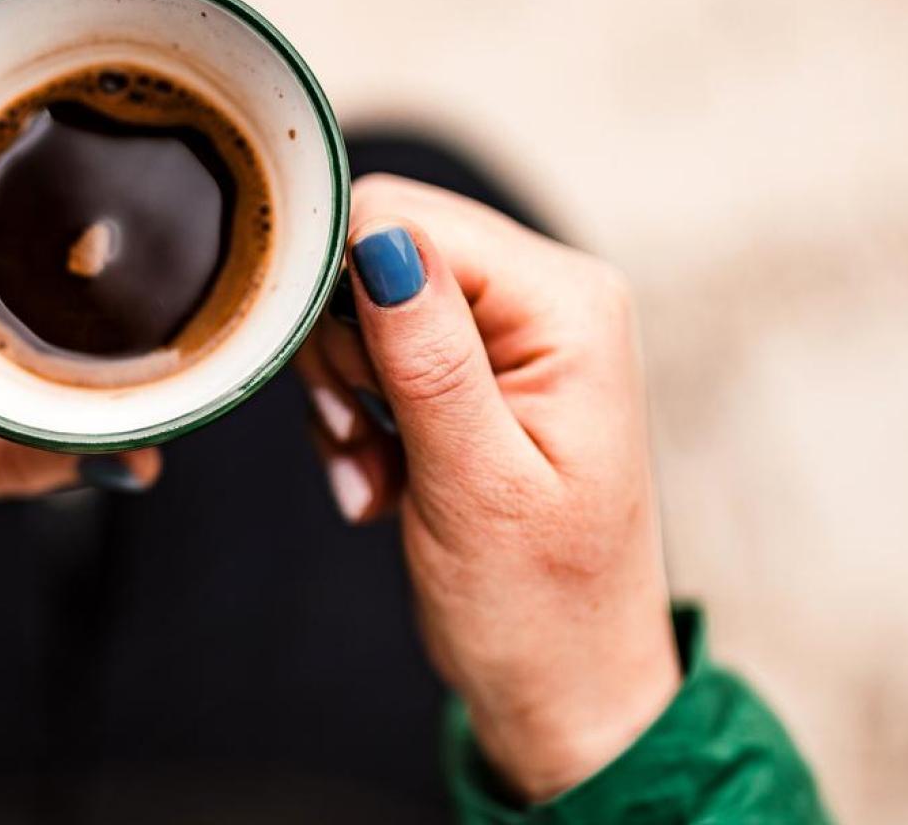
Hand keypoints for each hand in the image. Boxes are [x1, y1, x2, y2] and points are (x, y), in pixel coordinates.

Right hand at [297, 175, 678, 801]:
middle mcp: (549, 294)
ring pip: (366, 300)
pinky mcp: (484, 365)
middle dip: (342, 350)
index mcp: (567, 304)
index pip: (404, 219)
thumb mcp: (475, 484)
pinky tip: (383, 479)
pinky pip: (380, 347)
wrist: (567, 688)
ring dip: (346, 393)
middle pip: (379, 248)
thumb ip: (428, 355)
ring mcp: (518, 329)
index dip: (340, 295)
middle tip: (362, 445)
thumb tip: (381, 239)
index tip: (349, 401)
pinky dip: (359, 415)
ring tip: (377, 476)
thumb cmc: (540, 608)